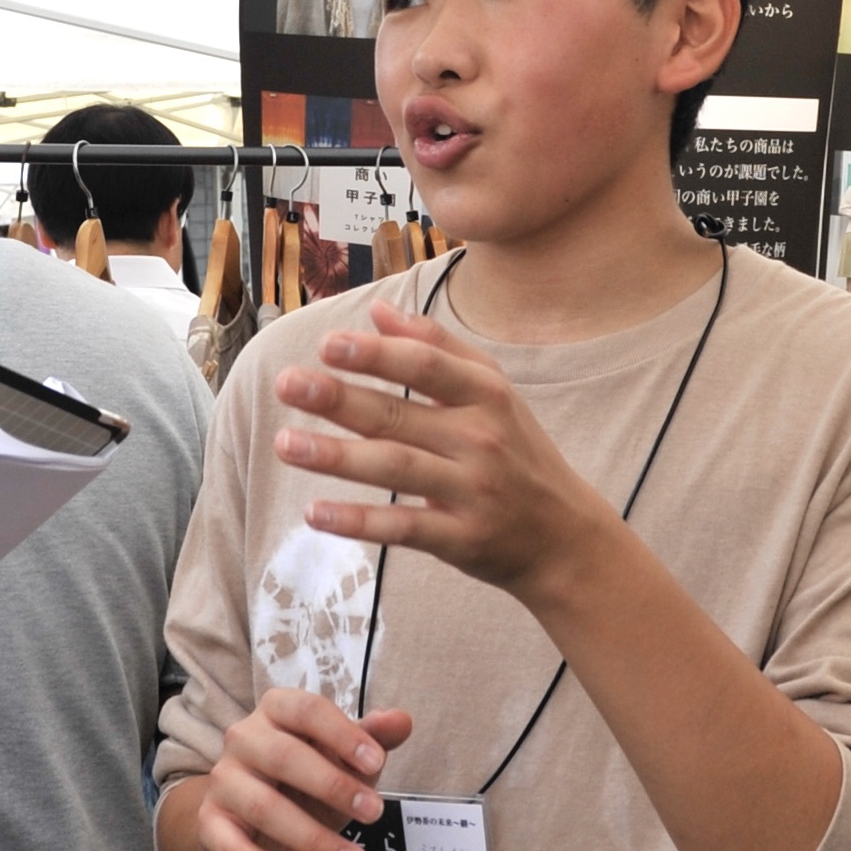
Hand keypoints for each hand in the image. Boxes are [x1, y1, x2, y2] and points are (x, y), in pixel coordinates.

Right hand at [194, 689, 416, 850]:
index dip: (342, 735)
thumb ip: (372, 737)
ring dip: (313, 838)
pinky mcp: (210, 824)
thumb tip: (402, 720)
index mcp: (276, 709)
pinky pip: (234, 850)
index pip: (306, 710)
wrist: (258, 814)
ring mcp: (222, 781)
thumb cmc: (311, 774)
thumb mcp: (344, 755)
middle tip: (375, 813)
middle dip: (333, 786)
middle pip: (284, 757)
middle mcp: (242, 738)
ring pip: (264, 808)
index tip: (377, 763)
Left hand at [272, 300, 626, 602]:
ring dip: (336, 456)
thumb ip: (438, 348)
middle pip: (399, 414)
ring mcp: (472, 490)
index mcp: (487, 395)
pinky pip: (403, 527)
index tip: (328, 344)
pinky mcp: (462, 539)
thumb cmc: (518, 454)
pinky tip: (315, 512)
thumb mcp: (493, 392)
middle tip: (287, 384)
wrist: (565, 537)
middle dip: (339, 398)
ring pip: (395, 467)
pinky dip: (359, 521)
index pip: (426, 366)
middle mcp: (481, 438)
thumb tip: (379, 312)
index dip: (377, 354)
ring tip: (284, 443)